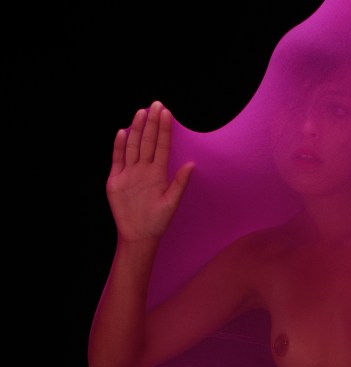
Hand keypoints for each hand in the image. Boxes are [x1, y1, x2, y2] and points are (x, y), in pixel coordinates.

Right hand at [106, 100, 194, 242]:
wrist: (139, 235)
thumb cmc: (158, 221)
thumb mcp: (172, 202)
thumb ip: (180, 183)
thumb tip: (192, 165)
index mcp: (159, 173)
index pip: (162, 146)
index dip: (164, 129)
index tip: (167, 113)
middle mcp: (144, 169)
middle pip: (147, 141)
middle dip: (151, 123)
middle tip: (155, 104)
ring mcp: (130, 172)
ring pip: (133, 146)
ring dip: (136, 129)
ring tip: (140, 113)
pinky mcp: (116, 179)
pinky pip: (117, 159)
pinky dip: (119, 146)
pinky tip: (122, 132)